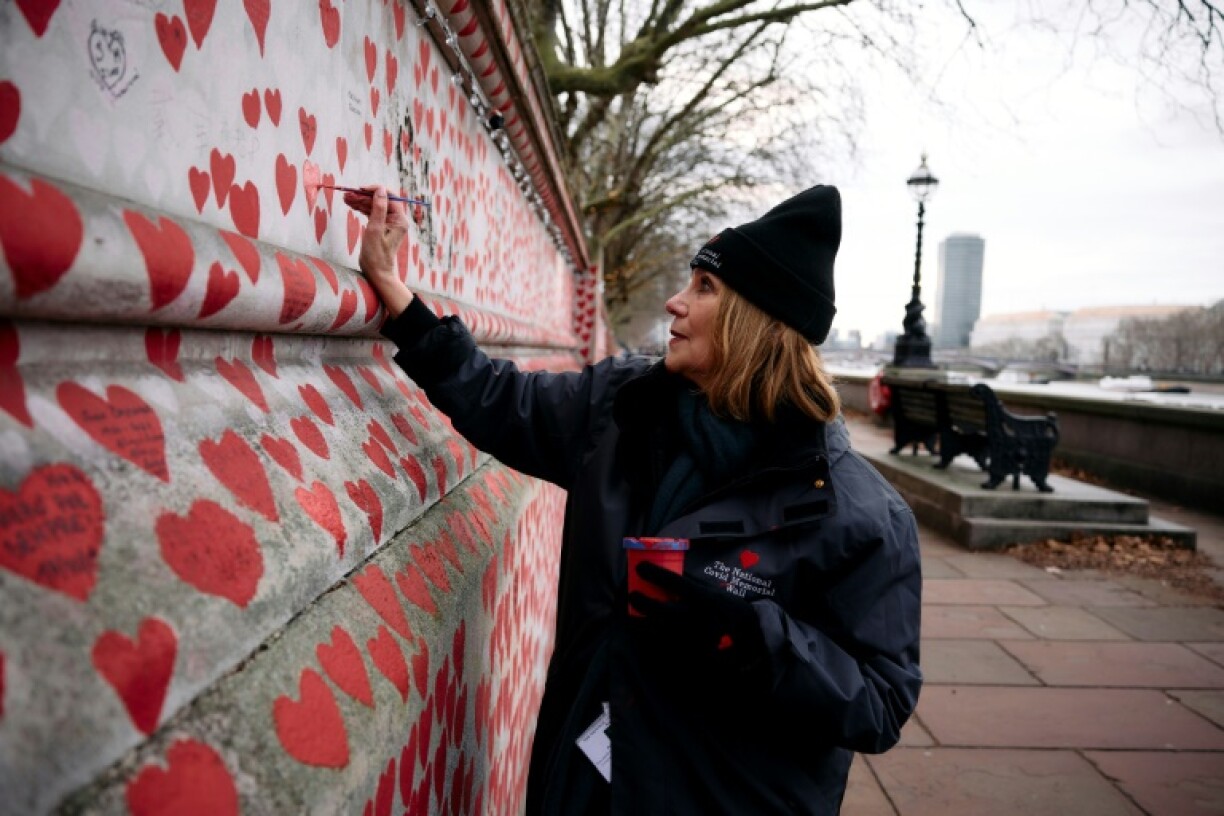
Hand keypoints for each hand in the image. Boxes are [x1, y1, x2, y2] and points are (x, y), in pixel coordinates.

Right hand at [344, 185, 413, 316]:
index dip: (375, 191)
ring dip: (360, 202)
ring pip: (374, 206)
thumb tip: (381, 190)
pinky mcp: (381, 228)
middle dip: (364, 196)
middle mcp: (396, 220)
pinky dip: (361, 209)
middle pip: (380, 201)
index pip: (389, 197)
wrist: (377, 273)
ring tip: (345, 199)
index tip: (360, 189)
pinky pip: (371, 214)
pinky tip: (351, 205)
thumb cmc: (376, 255)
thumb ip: (378, 209)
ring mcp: (388, 224)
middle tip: (347, 195)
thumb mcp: (375, 230)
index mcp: (399, 220)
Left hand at [629, 561, 767, 680]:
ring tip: (633, 612)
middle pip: (658, 608)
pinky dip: (649, 636)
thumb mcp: (717, 593)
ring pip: (654, 629)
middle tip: (632, 594)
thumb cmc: (731, 614)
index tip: (641, 568)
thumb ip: (693, 584)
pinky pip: (660, 645)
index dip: (653, 573)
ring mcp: (689, 640)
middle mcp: (695, 619)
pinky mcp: (686, 656)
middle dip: (640, 600)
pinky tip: (645, 629)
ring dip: (639, 619)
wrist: (749, 647)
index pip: (673, 582)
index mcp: (704, 600)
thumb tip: (667, 571)